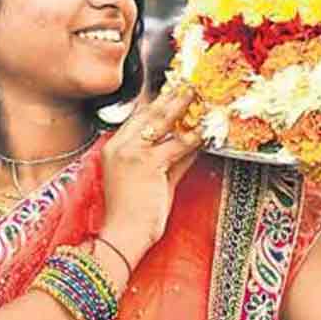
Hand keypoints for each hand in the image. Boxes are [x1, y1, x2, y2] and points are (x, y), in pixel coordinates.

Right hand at [99, 86, 202, 263]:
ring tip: (199, 95)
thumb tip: (192, 143)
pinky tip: (205, 130)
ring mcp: (133, 153)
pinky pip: (176, 145)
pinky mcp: (147, 164)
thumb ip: (172, 160)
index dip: (158, 102)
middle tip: (189, 84)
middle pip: (149, 112)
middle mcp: (121, 146)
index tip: (174, 91)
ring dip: (183, 106)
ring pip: (162, 122)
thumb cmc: (132, 214)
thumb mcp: (154, 181)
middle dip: (171, 96)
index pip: (139, 117)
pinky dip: (193, 136)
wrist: (121, 235)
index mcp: (115, 148)